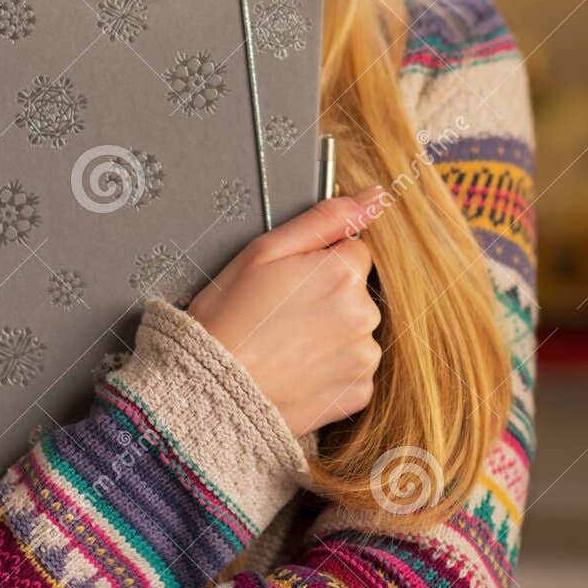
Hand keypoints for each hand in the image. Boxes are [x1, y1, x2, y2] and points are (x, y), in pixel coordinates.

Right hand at [187, 187, 388, 435]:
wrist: (212, 392)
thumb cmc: (229, 318)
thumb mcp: (264, 252)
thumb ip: (325, 220)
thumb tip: (375, 196)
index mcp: (343, 273)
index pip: (353, 251)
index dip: (319, 263)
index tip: (289, 282)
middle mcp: (364, 313)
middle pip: (357, 291)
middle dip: (328, 297)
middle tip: (281, 315)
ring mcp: (364, 356)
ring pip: (356, 329)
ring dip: (333, 333)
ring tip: (287, 346)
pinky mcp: (359, 392)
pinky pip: (354, 369)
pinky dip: (333, 368)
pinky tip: (299, 369)